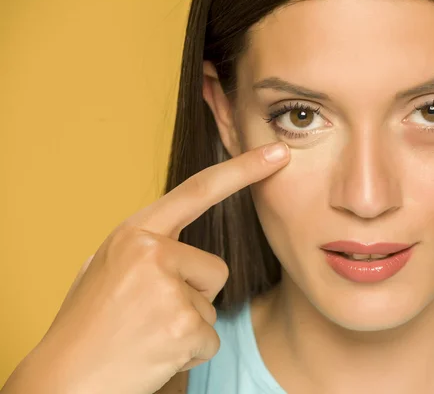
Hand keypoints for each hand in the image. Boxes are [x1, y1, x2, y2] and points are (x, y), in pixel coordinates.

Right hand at [2, 142, 289, 393]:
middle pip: (215, 269)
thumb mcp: (107, 267)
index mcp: (134, 233)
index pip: (198, 190)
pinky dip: (188, 351)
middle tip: (148, 317)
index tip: (278, 154)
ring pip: (212, 306)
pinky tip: (154, 354)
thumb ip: (145, 248)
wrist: (63, 381)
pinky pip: (210, 338)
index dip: (243, 170)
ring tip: (146, 335)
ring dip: (189, 325)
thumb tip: (174, 240)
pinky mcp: (182, 326)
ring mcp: (167, 288)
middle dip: (194, 296)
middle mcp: (152, 252)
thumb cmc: (88, 326)